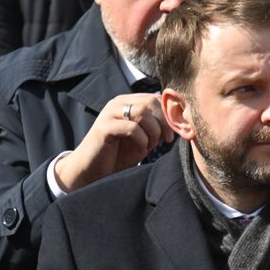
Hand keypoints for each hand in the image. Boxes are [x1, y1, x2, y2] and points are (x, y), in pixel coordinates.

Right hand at [53, 93, 171, 192]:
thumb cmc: (118, 156)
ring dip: (153, 131)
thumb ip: (156, 127)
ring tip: (151, 146)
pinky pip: (132, 127)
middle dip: (164, 122)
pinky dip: (143, 139)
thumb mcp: (142, 139)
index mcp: (127, 102)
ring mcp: (109, 114)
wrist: (91, 171)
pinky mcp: (104, 128)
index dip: (169, 114)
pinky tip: (142, 149)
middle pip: (151, 102)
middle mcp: (118, 103)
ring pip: (142, 111)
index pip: (156, 97)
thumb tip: (178, 122)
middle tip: (165, 140)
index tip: (172, 133)